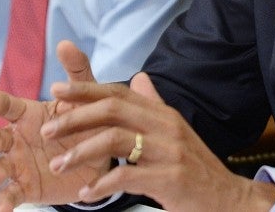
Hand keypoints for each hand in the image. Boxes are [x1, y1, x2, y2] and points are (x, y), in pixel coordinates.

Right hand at [0, 40, 108, 211]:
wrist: (101, 157)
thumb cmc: (84, 122)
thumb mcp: (84, 96)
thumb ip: (77, 71)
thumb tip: (66, 44)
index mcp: (28, 114)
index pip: (6, 106)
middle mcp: (17, 139)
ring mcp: (19, 164)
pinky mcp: (26, 187)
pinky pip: (10, 195)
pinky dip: (4, 201)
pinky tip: (4, 206)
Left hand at [45, 71, 274, 211]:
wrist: (226, 197)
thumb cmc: (195, 166)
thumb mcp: (175, 130)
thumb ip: (154, 104)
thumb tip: (139, 77)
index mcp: (162, 113)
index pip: (119, 93)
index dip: (86, 90)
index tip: (56, 90)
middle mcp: (165, 126)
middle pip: (112, 111)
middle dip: (75, 118)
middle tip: (47, 131)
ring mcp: (168, 151)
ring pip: (115, 141)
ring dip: (81, 153)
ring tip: (59, 166)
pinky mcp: (169, 178)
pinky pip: (127, 177)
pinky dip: (102, 185)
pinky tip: (87, 192)